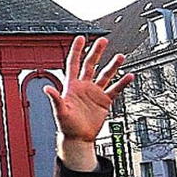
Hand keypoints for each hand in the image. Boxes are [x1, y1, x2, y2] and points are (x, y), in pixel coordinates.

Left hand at [44, 36, 132, 171]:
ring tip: (120, 56)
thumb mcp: (60, 111)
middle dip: (96, 52)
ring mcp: (94, 93)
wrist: (78, 137)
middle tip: (103, 40)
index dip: (76, 51)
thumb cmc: (66, 125)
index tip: (80, 38)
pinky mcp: (104, 101)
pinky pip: (115, 89)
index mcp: (71, 86)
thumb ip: (55, 99)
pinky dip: (122, 83)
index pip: (73, 63)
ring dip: (112, 66)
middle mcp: (83, 87)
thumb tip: (47, 89)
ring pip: (105, 75)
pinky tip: (129, 76)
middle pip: (91, 65)